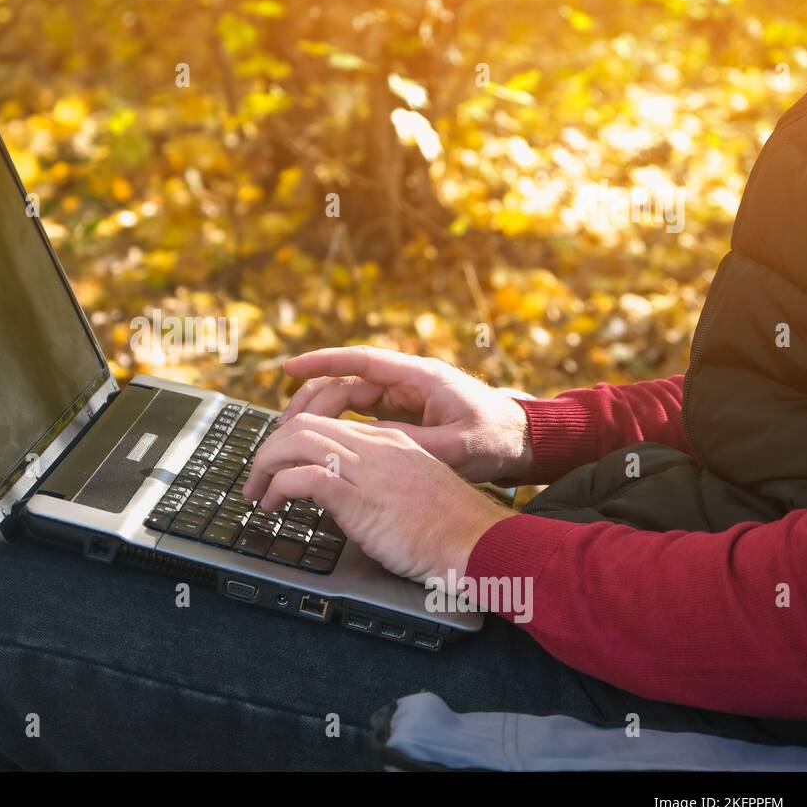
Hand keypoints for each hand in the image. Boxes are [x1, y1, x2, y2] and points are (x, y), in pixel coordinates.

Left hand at [241, 414, 513, 583]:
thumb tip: (341, 493)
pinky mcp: (360, 498)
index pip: (326, 423)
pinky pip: (304, 478)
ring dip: (266, 466)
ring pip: (297, 443)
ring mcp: (368, 469)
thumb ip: (378, 482)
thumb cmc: (449, 529)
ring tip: (257, 493)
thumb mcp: (410, 492)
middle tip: (255, 480)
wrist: (478, 545)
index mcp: (389, 440)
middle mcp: (376, 446)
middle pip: (303, 425)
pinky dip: (279, 487)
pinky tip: (274, 503)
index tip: (276, 465)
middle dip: (269, 449)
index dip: (291, 441)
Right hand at [279, 346, 532, 483]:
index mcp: (420, 377)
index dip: (321, 361)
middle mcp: (408, 381)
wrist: (524, 443)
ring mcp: (405, 397)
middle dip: (311, 398)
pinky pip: (362, 413)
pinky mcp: (405, 413)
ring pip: (350, 397)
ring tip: (292, 434)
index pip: (361, 361)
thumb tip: (359, 440)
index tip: (289, 368)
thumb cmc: (495, 440)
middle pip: (347, 381)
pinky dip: (339, 423)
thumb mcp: (453, 446)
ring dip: (321, 412)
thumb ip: (407, 441)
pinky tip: (321, 441)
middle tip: (282, 423)